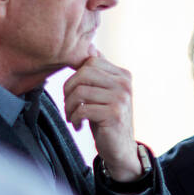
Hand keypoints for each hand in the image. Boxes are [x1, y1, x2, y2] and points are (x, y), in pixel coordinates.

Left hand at [63, 45, 140, 180]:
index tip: (73, 93)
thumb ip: (98, 72)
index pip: (89, 61)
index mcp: (123, 75)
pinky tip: (78, 125)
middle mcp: (125, 84)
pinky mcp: (114, 114)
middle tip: (69, 106)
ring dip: (69, 107)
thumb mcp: (103, 92)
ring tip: (72, 117)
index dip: (74, 76)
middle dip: (68, 90)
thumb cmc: (106, 118)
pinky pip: (82, 109)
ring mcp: (121, 99)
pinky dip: (74, 118)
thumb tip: (89, 45)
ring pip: (80, 92)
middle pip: (83, 74)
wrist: (120, 148)